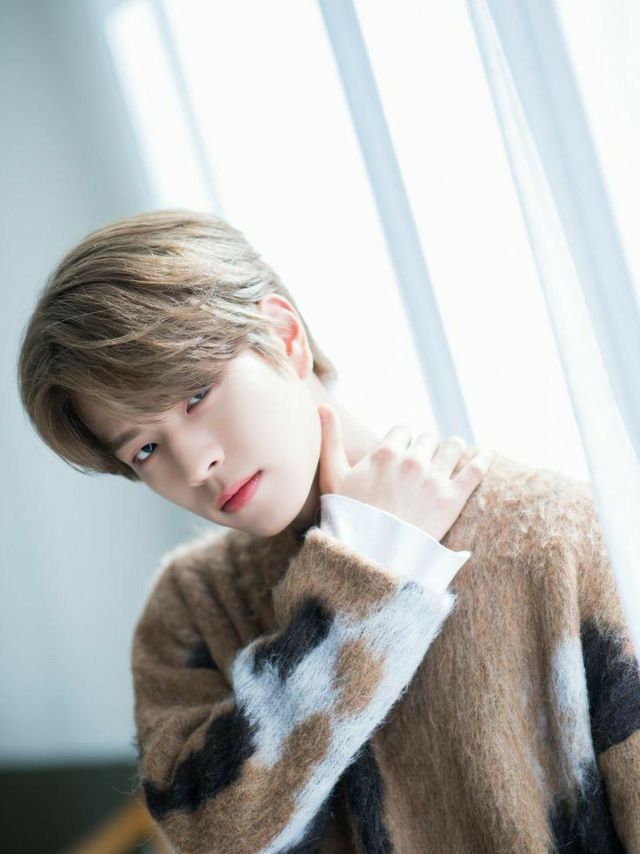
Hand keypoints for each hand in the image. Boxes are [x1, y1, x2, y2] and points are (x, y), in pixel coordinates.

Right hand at [317, 404, 491, 541]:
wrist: (370, 557)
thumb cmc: (348, 518)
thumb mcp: (332, 477)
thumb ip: (330, 439)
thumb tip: (323, 406)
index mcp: (385, 453)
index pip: (402, 431)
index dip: (401, 443)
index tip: (400, 456)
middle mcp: (411, 461)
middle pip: (426, 440)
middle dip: (424, 450)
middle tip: (420, 467)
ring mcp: (434, 479)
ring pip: (452, 447)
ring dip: (451, 450)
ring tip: (450, 458)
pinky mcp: (452, 499)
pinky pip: (476, 469)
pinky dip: (483, 458)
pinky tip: (485, 453)